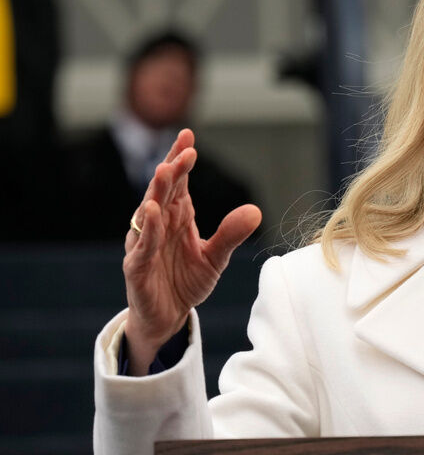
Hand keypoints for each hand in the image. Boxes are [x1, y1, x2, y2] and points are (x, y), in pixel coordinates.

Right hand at [122, 129, 260, 374]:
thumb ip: (231, 234)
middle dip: (171, 170)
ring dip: (156, 192)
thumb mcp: (216, 258)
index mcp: (176, 218)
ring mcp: (144, 245)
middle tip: (183, 150)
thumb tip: (256, 210)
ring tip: (165, 171)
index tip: (189, 137)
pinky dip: (147, 230)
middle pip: (162, 192)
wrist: (167, 317)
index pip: (178, 184)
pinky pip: (141, 246)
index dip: (181, 160)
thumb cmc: (186, 281)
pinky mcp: (137, 268)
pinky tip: (152, 212)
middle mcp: (157, 226)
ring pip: (147, 214)